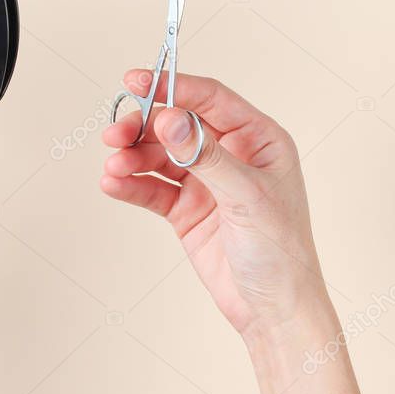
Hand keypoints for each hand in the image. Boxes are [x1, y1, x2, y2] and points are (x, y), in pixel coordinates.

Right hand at [102, 70, 328, 336]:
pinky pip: (152, 189)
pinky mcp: (186, 211)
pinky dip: (131, 185)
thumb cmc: (281, 252)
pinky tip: (113, 184)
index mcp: (258, 139)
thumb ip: (206, 157)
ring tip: (114, 166)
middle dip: (143, 127)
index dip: (173, 87)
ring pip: (159, 156)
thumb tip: (170, 120)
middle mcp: (230, 155)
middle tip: (116, 134)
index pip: (210, 100)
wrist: (274, 311)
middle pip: (176, 126)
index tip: (137, 82)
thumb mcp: (247, 197)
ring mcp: (205, 183)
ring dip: (132, 157)